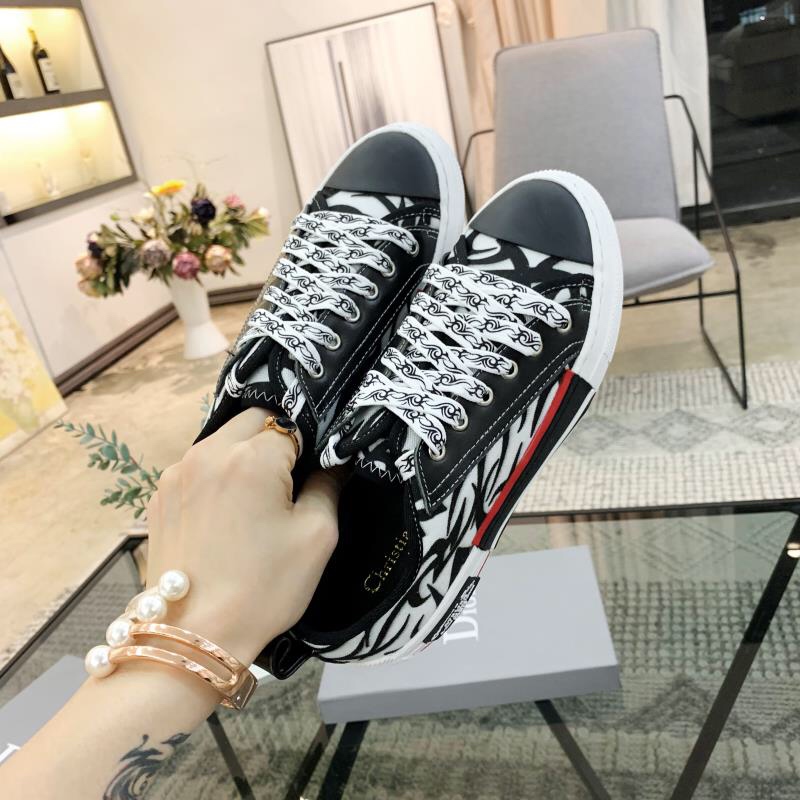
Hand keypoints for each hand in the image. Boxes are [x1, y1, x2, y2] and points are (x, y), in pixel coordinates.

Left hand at [144, 407, 339, 664]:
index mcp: (251, 458)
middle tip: (289, 480)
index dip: (310, 444)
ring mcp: (177, 472)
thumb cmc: (264, 588)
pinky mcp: (160, 494)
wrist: (194, 634)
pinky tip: (227, 512)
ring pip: (223, 439)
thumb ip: (329, 486)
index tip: (316, 471)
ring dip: (244, 454)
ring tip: (257, 498)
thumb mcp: (316, 537)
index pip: (292, 424)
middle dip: (276, 439)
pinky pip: (198, 465)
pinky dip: (218, 474)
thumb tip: (335, 462)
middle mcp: (208, 452)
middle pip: (252, 420)